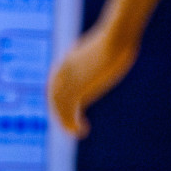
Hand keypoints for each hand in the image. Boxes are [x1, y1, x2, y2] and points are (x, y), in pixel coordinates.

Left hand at [47, 23, 138, 138]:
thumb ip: (97, 56)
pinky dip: (71, 125)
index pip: (54, 85)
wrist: (115, 38)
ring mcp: (67, 81)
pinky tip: (83, 131)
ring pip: (59, 107)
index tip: (69, 110)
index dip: (58, 100)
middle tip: (71, 125)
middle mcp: (61, 72)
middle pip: (53, 97)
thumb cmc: (116, 39)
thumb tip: (105, 55)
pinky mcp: (76, 89)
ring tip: (77, 132)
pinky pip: (68, 112)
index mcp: (66, 62)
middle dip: (60, 113)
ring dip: (66, 122)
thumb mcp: (102, 48)